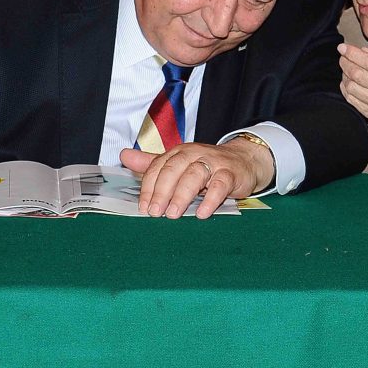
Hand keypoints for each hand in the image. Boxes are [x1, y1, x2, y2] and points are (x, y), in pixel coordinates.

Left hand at [120, 138, 273, 219]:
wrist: (243, 160)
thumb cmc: (207, 165)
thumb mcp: (178, 163)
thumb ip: (152, 163)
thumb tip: (124, 155)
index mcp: (178, 152)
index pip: (158, 167)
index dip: (149, 187)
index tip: (143, 207)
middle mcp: (194, 153)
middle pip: (174, 170)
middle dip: (162, 192)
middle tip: (155, 213)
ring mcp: (213, 162)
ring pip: (195, 175)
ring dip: (182, 195)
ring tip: (174, 214)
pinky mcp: (231, 173)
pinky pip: (220, 184)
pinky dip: (210, 199)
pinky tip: (202, 213)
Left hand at [338, 43, 367, 132]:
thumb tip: (363, 51)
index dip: (353, 54)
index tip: (343, 47)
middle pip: (357, 75)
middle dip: (346, 62)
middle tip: (343, 56)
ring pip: (352, 88)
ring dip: (345, 75)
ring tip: (347, 68)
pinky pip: (353, 101)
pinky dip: (347, 90)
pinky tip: (349, 82)